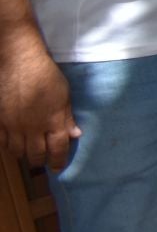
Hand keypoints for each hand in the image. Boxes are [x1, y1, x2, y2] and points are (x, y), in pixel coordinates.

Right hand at [0, 30, 79, 168]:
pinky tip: (11, 144)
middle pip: (36, 155)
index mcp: (53, 121)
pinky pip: (2, 141)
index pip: (58, 149)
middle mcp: (33, 128)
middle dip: (40, 161)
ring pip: (17, 151)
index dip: (58, 161)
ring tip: (27, 154)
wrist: (19, 63)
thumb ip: (67, 117)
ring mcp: (14, 126)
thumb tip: (75, 134)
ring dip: (23, 155)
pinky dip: (7, 146)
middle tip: (42, 163)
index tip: (58, 168)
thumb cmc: (47, 76)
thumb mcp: (64, 95)